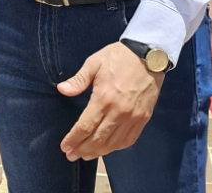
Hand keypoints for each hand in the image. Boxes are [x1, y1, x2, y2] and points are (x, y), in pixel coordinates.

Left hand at [57, 42, 163, 160]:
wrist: (149, 55)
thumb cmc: (119, 57)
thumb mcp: (94, 63)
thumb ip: (78, 80)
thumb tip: (62, 90)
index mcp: (104, 97)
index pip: (85, 126)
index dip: (73, 139)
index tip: (65, 146)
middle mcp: (119, 111)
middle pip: (98, 139)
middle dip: (82, 149)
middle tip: (71, 155)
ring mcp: (133, 117)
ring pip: (113, 143)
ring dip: (98, 152)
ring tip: (86, 155)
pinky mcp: (144, 118)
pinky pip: (129, 140)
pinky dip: (116, 148)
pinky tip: (107, 149)